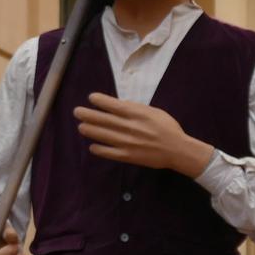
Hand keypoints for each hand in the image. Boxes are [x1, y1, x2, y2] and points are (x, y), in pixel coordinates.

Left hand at [74, 93, 213, 174]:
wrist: (177, 150)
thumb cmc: (167, 127)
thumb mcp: (153, 112)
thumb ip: (136, 109)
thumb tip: (119, 105)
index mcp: (137, 114)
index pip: (113, 106)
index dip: (100, 101)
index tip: (91, 98)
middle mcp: (129, 127)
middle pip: (104, 120)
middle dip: (88, 115)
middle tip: (77, 112)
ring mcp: (128, 142)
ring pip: (104, 135)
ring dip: (90, 131)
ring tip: (80, 127)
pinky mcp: (128, 156)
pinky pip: (110, 152)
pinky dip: (99, 149)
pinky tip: (92, 146)